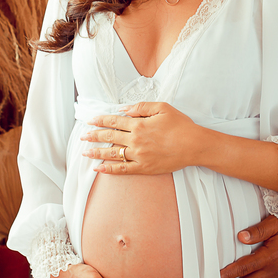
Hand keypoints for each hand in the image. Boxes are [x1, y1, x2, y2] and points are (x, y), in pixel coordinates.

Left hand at [83, 101, 206, 175]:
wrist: (194, 145)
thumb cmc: (181, 125)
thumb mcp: (162, 108)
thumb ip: (141, 107)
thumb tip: (123, 110)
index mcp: (139, 124)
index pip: (114, 122)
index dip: (100, 121)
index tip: (90, 121)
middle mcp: (136, 140)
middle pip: (109, 137)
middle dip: (94, 136)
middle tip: (83, 136)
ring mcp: (139, 156)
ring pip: (112, 154)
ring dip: (97, 152)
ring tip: (85, 152)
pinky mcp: (144, 168)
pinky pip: (123, 170)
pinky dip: (109, 169)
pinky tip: (99, 168)